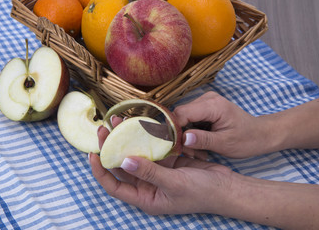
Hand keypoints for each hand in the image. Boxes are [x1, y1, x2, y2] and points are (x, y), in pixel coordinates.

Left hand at [89, 116, 233, 214]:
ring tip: (117, 120)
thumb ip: (149, 173)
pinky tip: (139, 124)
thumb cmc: (202, 193)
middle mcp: (147, 186)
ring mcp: (157, 172)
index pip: (114, 187)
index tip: (92, 154)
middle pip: (122, 167)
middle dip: (111, 148)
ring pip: (135, 154)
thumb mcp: (174, 184)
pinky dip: (144, 137)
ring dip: (126, 139)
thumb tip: (124, 162)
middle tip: (103, 129)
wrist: (226, 187)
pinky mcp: (167, 162)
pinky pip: (151, 148)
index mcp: (145, 198)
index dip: (100, 172)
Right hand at [174, 91, 270, 157]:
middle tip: (190, 153)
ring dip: (187, 137)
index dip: (175, 130)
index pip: (181, 113)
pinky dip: (192, 134)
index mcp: (213, 105)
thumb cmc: (247, 139)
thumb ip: (203, 140)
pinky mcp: (205, 108)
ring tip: (198, 152)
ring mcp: (205, 102)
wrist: (261, 134)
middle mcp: (207, 99)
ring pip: (183, 119)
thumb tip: (183, 139)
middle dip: (181, 136)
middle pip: (180, 115)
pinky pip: (190, 120)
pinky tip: (201, 145)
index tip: (176, 147)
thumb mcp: (225, 143)